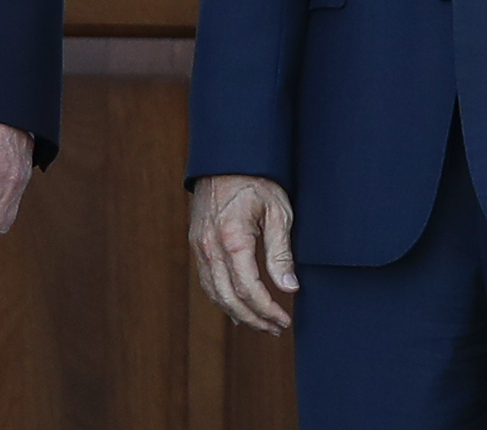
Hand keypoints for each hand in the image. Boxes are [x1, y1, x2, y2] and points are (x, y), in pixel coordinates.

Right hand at [189, 174, 297, 333]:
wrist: (226, 158)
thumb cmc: (256, 181)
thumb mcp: (277, 213)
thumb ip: (281, 253)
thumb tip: (289, 288)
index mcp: (232, 239)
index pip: (248, 289)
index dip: (267, 310)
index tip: (284, 320)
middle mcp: (210, 246)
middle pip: (228, 297)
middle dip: (253, 318)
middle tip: (276, 328)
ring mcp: (199, 246)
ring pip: (214, 293)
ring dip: (237, 313)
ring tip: (260, 323)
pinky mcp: (197, 243)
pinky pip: (207, 280)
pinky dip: (221, 299)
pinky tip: (236, 307)